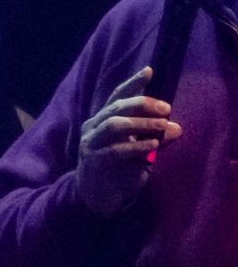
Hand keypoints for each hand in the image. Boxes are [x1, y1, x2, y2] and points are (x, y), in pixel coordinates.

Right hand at [73, 80, 179, 215]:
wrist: (98, 196)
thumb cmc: (119, 168)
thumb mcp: (139, 148)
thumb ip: (155, 137)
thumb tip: (176, 128)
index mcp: (101, 120)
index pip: (116, 96)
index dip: (132, 83)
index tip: (149, 70)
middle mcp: (92, 128)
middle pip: (116, 107)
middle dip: (143, 104)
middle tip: (166, 109)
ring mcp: (90, 144)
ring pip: (114, 125)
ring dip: (141, 123)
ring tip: (162, 126)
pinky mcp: (93, 161)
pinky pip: (115, 150)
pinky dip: (136, 146)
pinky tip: (153, 146)